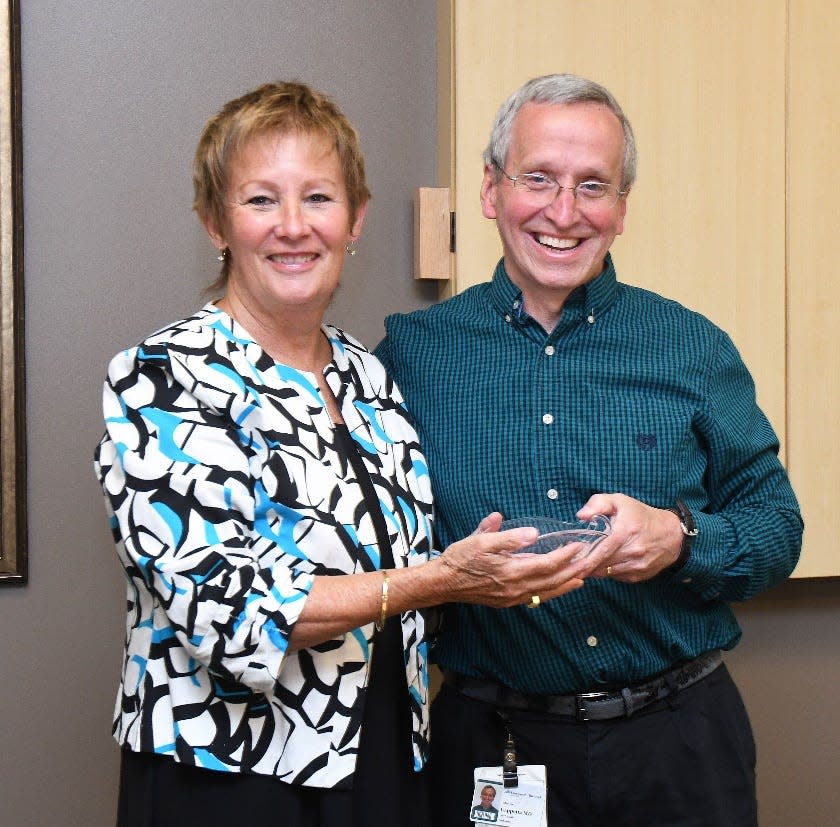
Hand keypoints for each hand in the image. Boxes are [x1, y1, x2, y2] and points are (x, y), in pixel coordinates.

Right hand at [436, 512, 598, 606]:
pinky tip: (558, 587)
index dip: (564, 556)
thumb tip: (532, 533)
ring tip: (582, 577)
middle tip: (590, 561)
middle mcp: (515, 588)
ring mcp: (512, 598)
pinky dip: (551, 592)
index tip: (578, 546)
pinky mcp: (508, 601)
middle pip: (552, 581)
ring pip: (546, 592)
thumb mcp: (481, 540)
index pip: (546, 564)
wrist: (444, 582)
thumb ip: (507, 537)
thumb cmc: (461, 558)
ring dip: (566, 584)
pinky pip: (536, 597)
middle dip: (573, 571)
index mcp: (510, 571)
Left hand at [576, 494, 682, 581]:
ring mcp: (636, 566)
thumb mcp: (620, 501)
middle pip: (601, 564)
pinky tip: (599, 565)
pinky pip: (615, 576)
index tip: (571, 560)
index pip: (601, 550)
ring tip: (581, 564)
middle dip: (584, 565)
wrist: (671, 535)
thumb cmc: (641, 516)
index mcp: (625, 532)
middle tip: (571, 562)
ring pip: (606, 572)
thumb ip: (598, 503)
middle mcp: (632, 552)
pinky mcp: (638, 575)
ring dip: (593, 570)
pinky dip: (605, 571)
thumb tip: (581, 515)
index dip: (585, 558)